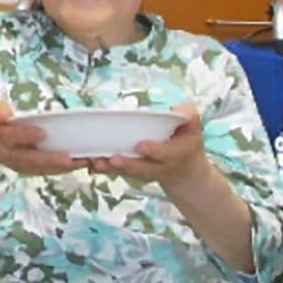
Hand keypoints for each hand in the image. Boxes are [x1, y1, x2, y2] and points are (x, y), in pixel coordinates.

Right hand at [0, 100, 87, 175]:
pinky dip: (64, 168)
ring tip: (82, 161)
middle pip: (30, 159)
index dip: (26, 135)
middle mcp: (9, 156)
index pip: (11, 137)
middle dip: (51, 159)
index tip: (43, 132)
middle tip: (69, 158)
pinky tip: (80, 163)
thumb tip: (6, 115)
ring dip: (62, 167)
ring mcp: (20, 165)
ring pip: (42, 168)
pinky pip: (48, 170)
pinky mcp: (30, 169)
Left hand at [88, 103, 210, 188]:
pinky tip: (89, 164)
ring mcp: (143, 171)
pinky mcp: (130, 171)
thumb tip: (175, 110)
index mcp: (175, 154)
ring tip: (95, 161)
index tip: (140, 145)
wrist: (184, 170)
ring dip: (110, 168)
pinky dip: (103, 169)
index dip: (153, 150)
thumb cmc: (186, 142)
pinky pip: (115, 172)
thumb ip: (188, 116)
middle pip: (141, 167)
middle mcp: (158, 166)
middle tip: (112, 159)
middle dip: (127, 164)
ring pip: (126, 171)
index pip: (164, 154)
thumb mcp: (192, 127)